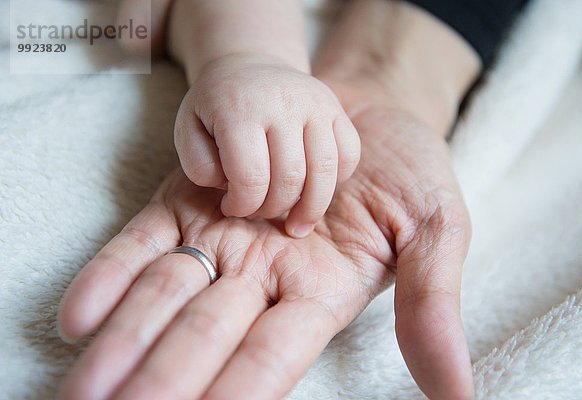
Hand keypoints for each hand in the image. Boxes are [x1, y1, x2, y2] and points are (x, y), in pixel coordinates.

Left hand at [58, 102, 472, 399]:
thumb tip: (457, 395)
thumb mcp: (436, 228)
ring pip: (165, 296)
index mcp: (319, 295)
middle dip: (164, 378)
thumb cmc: (407, 168)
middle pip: (204, 336)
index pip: (270, 357)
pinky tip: (80, 314)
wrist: (363, 106)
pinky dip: (111, 275)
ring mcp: (220, 239)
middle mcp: (261, 279)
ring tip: (85, 388)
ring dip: (125, 340)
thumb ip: (433, 301)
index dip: (236, 392)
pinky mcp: (188, 202)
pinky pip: (143, 242)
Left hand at [174, 53, 359, 237]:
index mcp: (240, 109)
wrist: (248, 65)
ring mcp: (315, 103)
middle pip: (289, 178)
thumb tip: (230, 188)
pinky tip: (315, 192)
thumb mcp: (187, 130)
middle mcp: (283, 102)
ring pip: (325, 170)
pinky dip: (336, 183)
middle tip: (259, 212)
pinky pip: (349, 156)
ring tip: (295, 224)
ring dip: (310, 208)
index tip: (232, 207)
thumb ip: (198, 165)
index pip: (250, 177)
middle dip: (272, 209)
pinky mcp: (336, 109)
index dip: (242, 205)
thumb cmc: (216, 107)